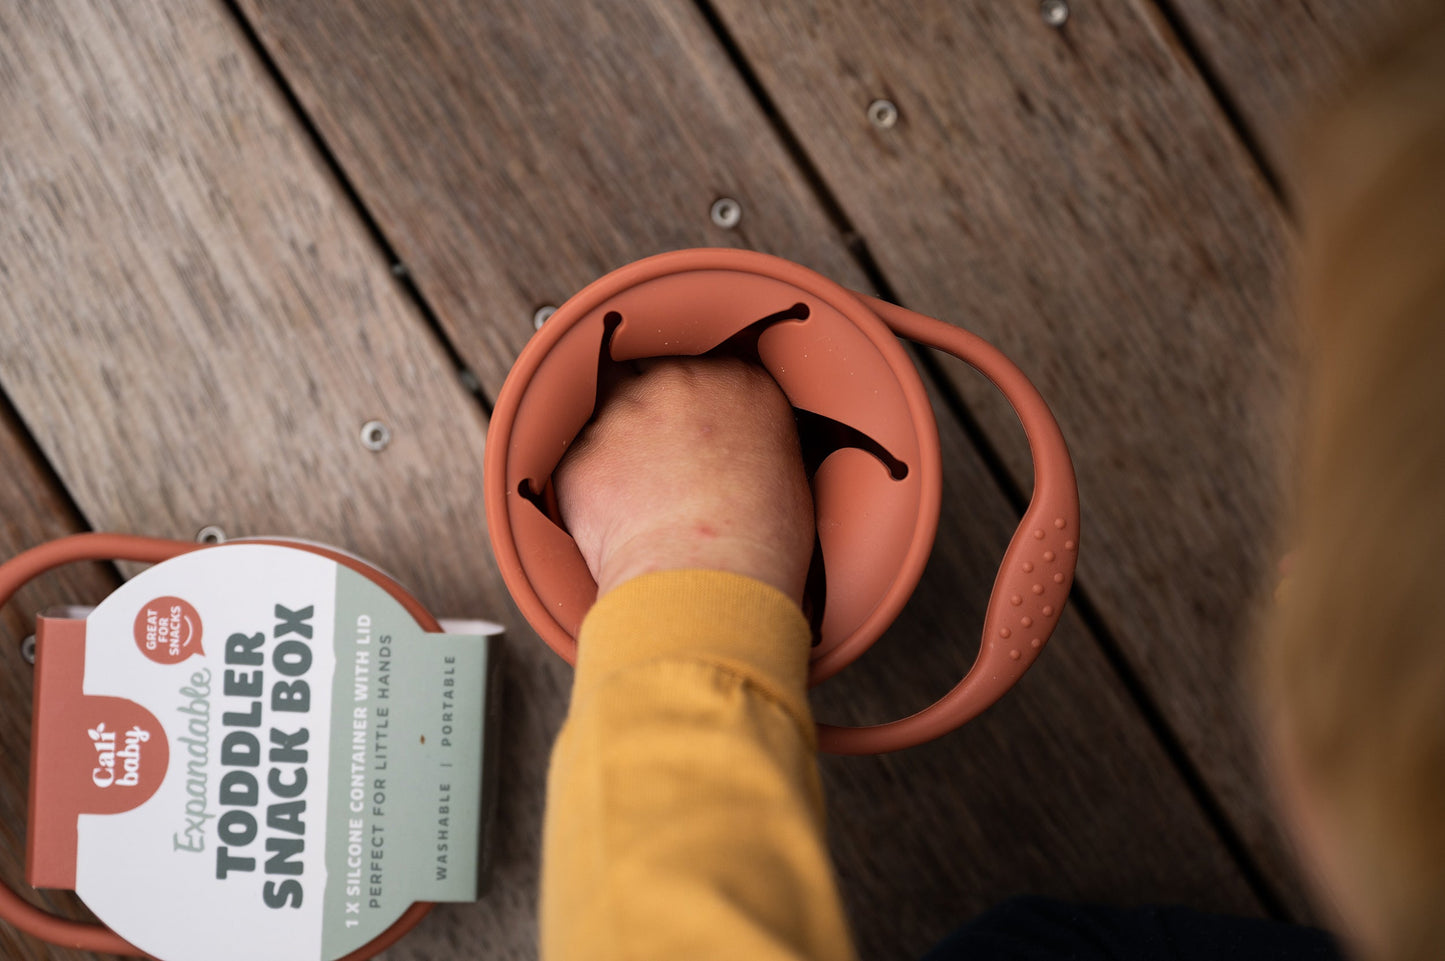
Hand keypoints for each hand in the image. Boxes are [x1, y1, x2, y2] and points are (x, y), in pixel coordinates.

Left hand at [553, 357, 814, 603]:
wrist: (707, 580)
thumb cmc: (758, 545)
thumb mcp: (790, 474)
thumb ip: (756, 438)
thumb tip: (740, 452)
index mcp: (740, 381)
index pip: (704, 357)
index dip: (691, 389)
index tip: (690, 414)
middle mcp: (679, 381)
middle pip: (646, 365)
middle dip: (645, 396)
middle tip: (654, 444)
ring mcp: (624, 411)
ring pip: (603, 404)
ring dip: (613, 433)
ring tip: (632, 483)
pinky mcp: (581, 450)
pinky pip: (574, 456)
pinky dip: (588, 479)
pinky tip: (613, 512)